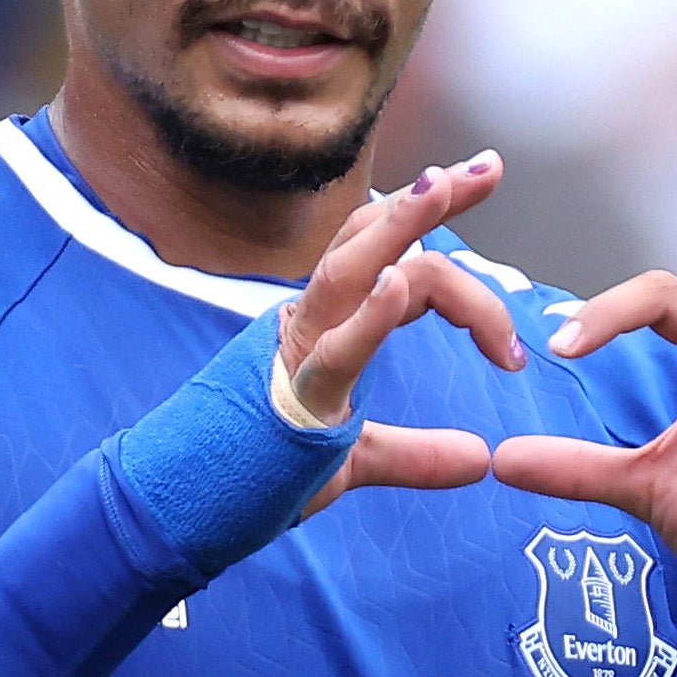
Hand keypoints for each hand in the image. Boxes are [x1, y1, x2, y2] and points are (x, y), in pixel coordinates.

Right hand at [282, 149, 525, 514]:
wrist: (188, 510)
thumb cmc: (259, 473)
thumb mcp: (353, 460)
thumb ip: (416, 454)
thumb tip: (480, 458)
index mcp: (328, 325)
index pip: (388, 256)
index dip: (435, 222)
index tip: (485, 182)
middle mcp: (311, 322)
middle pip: (371, 240)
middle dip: (432, 202)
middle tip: (488, 166)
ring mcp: (299, 352)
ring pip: (350, 270)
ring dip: (400, 227)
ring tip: (443, 186)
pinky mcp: (296, 397)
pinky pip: (334, 349)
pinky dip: (368, 316)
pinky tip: (396, 283)